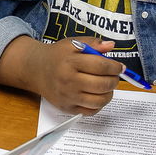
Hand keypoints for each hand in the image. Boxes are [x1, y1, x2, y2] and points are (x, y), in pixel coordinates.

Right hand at [0, 36, 122, 114]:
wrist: (36, 69)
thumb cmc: (57, 56)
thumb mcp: (72, 43)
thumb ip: (92, 43)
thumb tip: (111, 46)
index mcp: (70, 62)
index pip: (101, 66)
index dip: (115, 67)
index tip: (120, 66)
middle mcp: (68, 80)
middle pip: (102, 84)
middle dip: (114, 80)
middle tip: (115, 76)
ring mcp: (68, 96)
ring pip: (99, 100)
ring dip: (109, 93)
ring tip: (107, 86)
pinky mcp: (67, 108)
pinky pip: (91, 111)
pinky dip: (99, 104)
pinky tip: (97, 95)